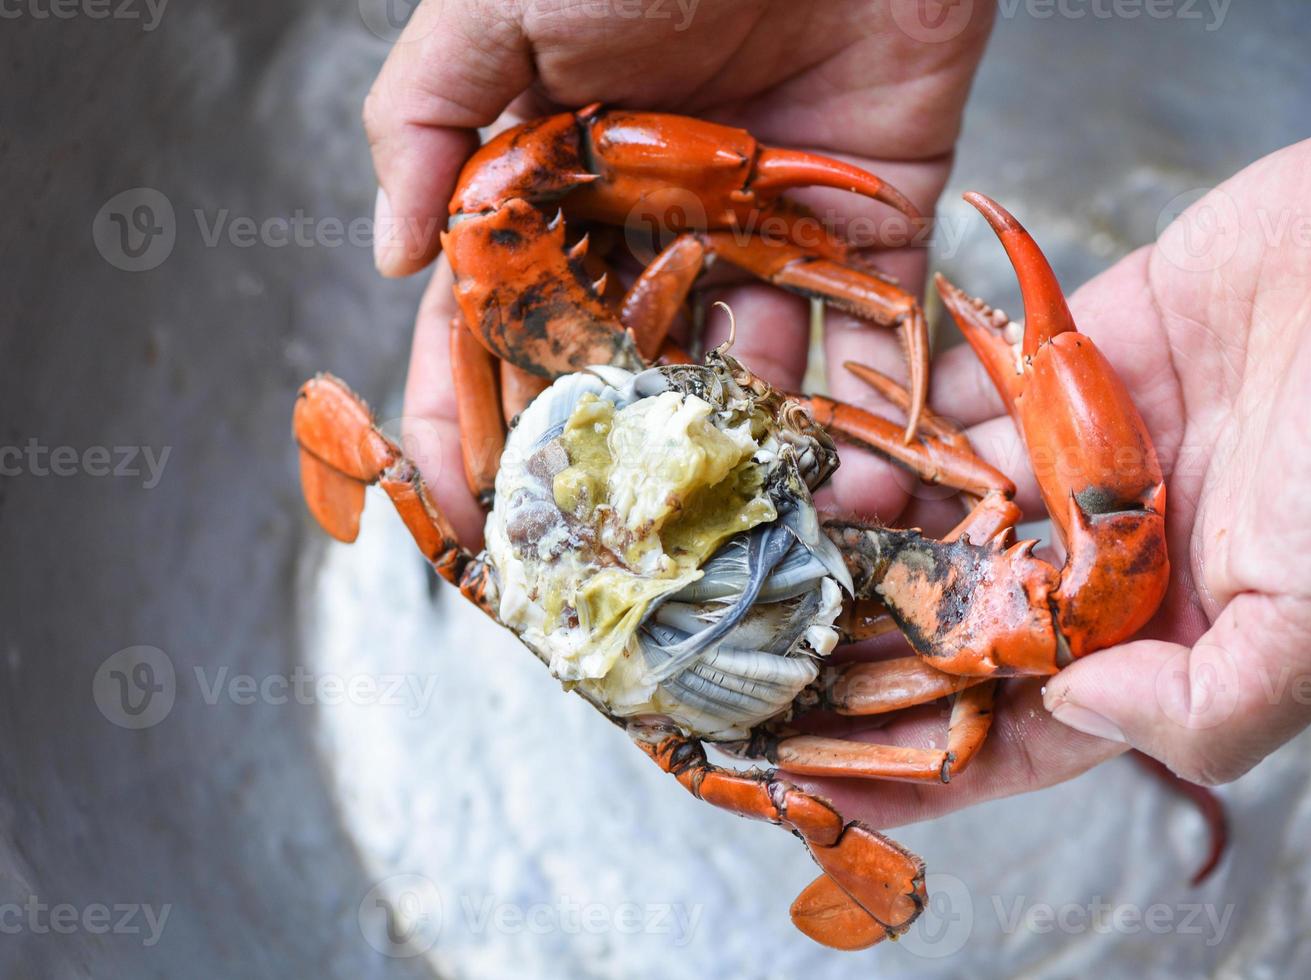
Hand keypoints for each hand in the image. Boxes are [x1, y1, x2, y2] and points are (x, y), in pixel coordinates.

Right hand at [364, 0, 994, 545]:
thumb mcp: (497, 9)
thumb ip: (425, 122)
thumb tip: (391, 256)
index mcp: (562, 179)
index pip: (503, 321)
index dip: (476, 414)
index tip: (466, 507)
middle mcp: (658, 221)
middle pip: (623, 370)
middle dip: (611, 465)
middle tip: (608, 560)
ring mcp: (766, 232)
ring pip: (746, 371)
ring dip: (745, 457)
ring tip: (743, 542)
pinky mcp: (871, 224)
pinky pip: (869, 331)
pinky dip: (874, 406)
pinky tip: (858, 479)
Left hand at [803, 107, 1310, 826]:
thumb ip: (1202, 703)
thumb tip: (1071, 707)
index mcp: (1183, 628)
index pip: (1034, 719)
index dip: (938, 757)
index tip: (834, 779)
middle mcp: (1132, 545)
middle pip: (975, 610)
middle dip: (881, 635)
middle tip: (773, 645)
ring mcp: (1105, 446)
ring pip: (964, 499)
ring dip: (876, 519)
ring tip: (781, 538)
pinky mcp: (1091, 349)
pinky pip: (980, 386)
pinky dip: (913, 405)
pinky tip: (842, 428)